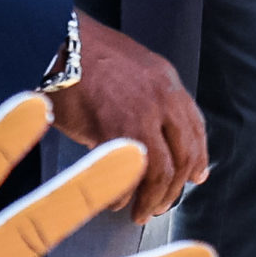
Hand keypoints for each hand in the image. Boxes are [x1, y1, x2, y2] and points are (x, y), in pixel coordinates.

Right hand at [45, 14, 207, 218]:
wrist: (57, 43)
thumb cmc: (84, 56)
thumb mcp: (132, 69)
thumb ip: (146, 99)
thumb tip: (147, 133)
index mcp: (168, 83)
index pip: (195, 128)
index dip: (198, 156)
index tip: (196, 176)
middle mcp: (163, 99)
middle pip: (183, 155)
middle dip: (175, 188)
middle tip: (163, 206)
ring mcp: (141, 115)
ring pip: (161, 170)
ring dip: (153, 198)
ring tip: (140, 212)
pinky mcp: (114, 130)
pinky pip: (127, 172)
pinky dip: (122, 192)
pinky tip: (114, 200)